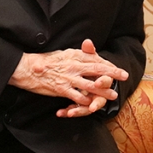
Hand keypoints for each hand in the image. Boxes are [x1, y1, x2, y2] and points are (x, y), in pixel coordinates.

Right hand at [9, 39, 128, 117]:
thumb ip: (79, 53)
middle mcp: (74, 65)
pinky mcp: (61, 89)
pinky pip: (77, 96)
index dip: (109, 64)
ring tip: (113, 95)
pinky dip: (85, 101)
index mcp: (75, 55)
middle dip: (112, 74)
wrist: (28, 68)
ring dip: (103, 91)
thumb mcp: (65, 53)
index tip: (118, 69)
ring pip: (90, 85)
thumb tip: (89, 48)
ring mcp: (68, 77)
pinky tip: (92, 104)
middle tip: (124, 76)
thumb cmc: (47, 60)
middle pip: (97, 69)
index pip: (96, 59)